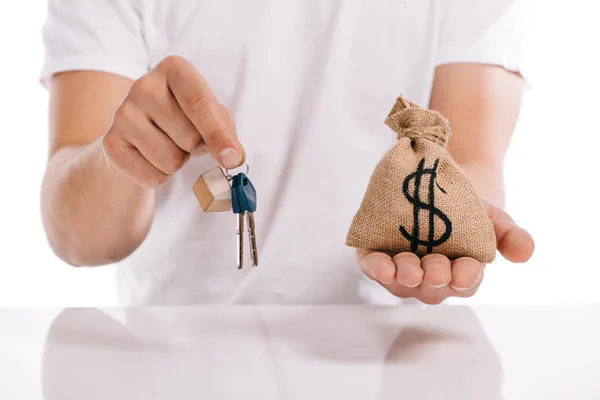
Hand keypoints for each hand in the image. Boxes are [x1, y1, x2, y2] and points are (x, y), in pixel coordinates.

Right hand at [102, 55, 244, 187]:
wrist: (141, 134)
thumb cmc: (186, 120)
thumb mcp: (212, 116)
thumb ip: (226, 132)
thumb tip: (234, 157)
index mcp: (174, 69)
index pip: (199, 103)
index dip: (218, 134)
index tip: (233, 158)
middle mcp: (143, 86)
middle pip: (189, 138)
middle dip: (195, 148)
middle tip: (184, 137)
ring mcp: (122, 113)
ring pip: (170, 160)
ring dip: (177, 162)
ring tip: (167, 145)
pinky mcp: (110, 143)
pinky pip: (152, 176)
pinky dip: (160, 176)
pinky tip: (151, 157)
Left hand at [357, 198, 534, 304]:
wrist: (436, 187)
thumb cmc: (468, 211)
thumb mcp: (492, 218)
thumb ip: (511, 235)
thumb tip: (524, 253)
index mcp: (460, 273)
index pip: (465, 282)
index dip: (466, 277)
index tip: (467, 270)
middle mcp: (430, 278)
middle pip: (432, 286)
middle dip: (434, 277)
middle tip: (436, 268)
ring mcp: (403, 269)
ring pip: (402, 282)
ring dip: (404, 277)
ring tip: (407, 268)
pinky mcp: (377, 256)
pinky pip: (373, 267)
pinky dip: (376, 269)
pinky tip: (380, 267)